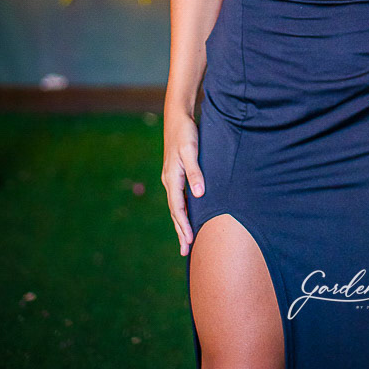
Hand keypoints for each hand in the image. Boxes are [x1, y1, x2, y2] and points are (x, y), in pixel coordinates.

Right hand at [161, 111, 204, 256]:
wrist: (177, 117)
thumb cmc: (185, 132)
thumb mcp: (191, 150)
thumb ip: (195, 172)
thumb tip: (199, 194)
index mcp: (172, 177)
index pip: (177, 208)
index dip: (184, 225)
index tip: (190, 241)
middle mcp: (169, 180)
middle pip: (174, 211)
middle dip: (180, 231)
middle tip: (185, 252)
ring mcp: (171, 177)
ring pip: (176, 206)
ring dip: (180, 223)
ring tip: (186, 240)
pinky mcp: (175, 173)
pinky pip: (178, 197)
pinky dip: (182, 210)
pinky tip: (188, 216)